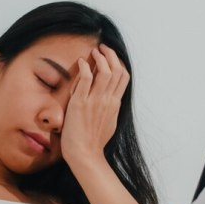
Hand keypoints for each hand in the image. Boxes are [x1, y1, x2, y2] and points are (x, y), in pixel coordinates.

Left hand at [60, 43, 129, 166]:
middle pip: (117, 70)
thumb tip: (111, 102)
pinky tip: (82, 61)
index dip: (118, 62)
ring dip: (100, 58)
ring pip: (105, 71)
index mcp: (115, 104)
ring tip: (93, 52)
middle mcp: (108, 100)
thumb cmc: (93, 143)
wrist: (85, 155)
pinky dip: (85, 66)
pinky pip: (86, 78)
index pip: (123, 77)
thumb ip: (110, 109)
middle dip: (111, 55)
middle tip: (102, 48)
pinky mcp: (80, 103)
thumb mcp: (108, 123)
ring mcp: (95, 101)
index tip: (111, 56)